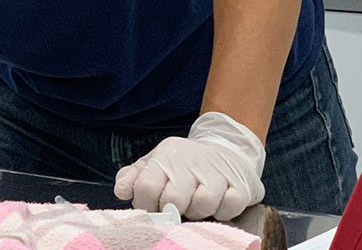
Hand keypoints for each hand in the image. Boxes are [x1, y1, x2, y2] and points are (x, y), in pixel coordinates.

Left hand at [113, 112, 265, 220]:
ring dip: (198, 212)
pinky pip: (228, 207)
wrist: (226, 148)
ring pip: (201, 205)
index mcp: (166, 155)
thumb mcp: (155, 163)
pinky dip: (222, 211)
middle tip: (177, 206)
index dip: (146, 205)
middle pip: (173, 201)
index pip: (146, 188)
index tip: (153, 207)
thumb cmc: (183, 163)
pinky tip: (218, 203)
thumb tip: (121, 191)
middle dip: (172, 210)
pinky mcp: (240, 185)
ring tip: (196, 204)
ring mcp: (218, 173)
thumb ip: (133, 177)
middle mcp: (191, 161)